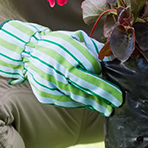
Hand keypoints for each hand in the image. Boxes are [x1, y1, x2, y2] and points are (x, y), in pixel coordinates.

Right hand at [0, 20, 121, 114]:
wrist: (29, 53)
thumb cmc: (58, 44)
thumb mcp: (76, 38)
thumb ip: (94, 48)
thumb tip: (113, 57)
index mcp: (66, 49)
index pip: (89, 64)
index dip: (99, 71)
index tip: (109, 76)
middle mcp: (56, 66)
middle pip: (84, 82)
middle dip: (103, 93)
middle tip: (117, 100)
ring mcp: (48, 82)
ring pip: (75, 94)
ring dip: (93, 102)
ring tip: (107, 108)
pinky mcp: (44, 94)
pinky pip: (65, 101)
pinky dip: (79, 103)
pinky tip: (90, 105)